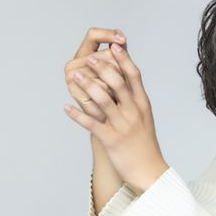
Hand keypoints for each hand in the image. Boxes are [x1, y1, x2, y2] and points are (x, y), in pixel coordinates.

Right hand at [64, 27, 127, 122]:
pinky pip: (97, 90)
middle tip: (126, 81)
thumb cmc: (112, 92)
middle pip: (102, 56)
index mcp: (83, 53)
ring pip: (101, 73)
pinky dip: (108, 97)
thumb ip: (119, 53)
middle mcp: (73, 64)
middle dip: (117, 68)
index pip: (93, 35)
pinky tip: (115, 103)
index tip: (123, 39)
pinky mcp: (75, 93)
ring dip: (114, 85)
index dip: (107, 35)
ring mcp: (71, 78)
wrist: (105, 119)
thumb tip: (122, 36)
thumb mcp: (117, 70)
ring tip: (121, 94)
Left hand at [64, 28, 168, 195]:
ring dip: (87, 86)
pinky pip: (91, 124)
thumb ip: (134, 98)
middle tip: (88, 57)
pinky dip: (77, 115)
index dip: (124, 59)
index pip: (134, 75)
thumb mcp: (144, 117)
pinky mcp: (111, 139)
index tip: (114, 45)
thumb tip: (124, 79)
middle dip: (102, 67)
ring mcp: (122, 125)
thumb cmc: (144, 143)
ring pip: (103, 100)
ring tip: (75, 76)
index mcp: (142, 104)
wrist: (150, 170)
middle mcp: (134, 112)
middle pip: (118, 83)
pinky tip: (66, 108)